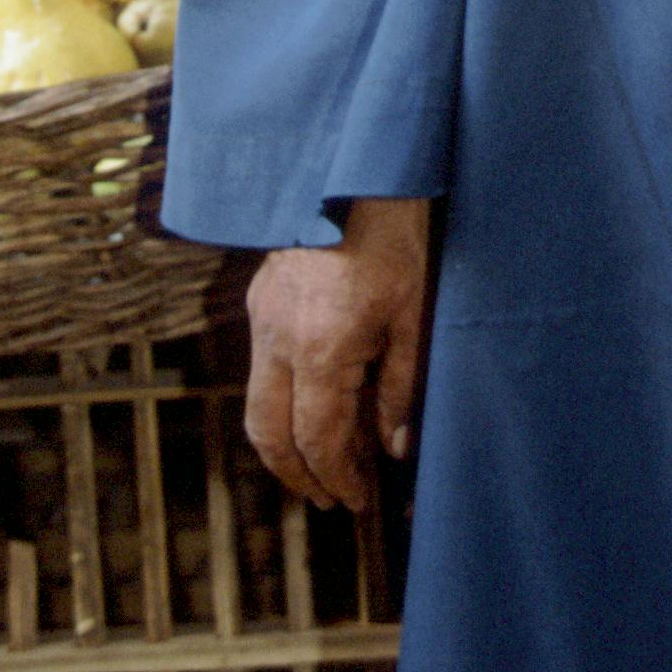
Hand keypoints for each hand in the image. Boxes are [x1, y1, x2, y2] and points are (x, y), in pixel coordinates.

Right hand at [244, 197, 431, 512]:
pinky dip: (282, 402)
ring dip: (283, 444)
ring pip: (256, 405)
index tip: (356, 501)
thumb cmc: (394, 238)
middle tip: (329, 498)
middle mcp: (278, 341)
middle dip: (298, 475)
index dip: (336, 478)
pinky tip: (314, 405)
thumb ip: (401, 387)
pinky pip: (261, 369)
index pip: (316, 439)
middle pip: (270, 434)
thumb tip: (392, 448)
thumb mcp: (414, 315)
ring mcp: (261, 319)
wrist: (351, 170)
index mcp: (320, 349)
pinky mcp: (259, 299)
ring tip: (319, 465)